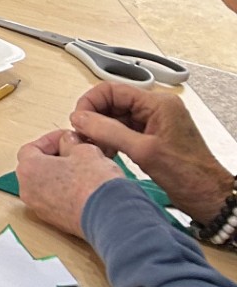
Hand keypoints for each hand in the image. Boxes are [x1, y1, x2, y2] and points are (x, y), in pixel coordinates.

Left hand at [16, 128, 121, 237]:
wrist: (111, 216)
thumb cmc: (94, 184)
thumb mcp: (84, 150)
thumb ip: (71, 142)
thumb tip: (69, 142)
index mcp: (28, 169)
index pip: (32, 148)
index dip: (51, 140)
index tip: (68, 138)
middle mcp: (28, 191)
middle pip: (38, 167)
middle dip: (58, 157)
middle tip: (76, 151)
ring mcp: (41, 208)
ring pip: (48, 185)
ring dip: (64, 175)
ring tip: (86, 168)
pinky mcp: (56, 221)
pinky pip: (57, 200)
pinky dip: (68, 192)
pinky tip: (87, 187)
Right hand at [71, 82, 231, 222]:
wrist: (209, 196)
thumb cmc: (190, 175)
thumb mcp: (143, 151)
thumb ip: (109, 131)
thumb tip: (81, 118)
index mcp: (159, 104)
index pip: (112, 90)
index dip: (90, 103)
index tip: (78, 120)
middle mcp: (156, 109)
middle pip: (112, 103)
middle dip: (94, 119)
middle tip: (83, 137)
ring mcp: (154, 123)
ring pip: (115, 117)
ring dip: (101, 131)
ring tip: (95, 147)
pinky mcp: (151, 137)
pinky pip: (123, 130)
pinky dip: (110, 140)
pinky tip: (107, 153)